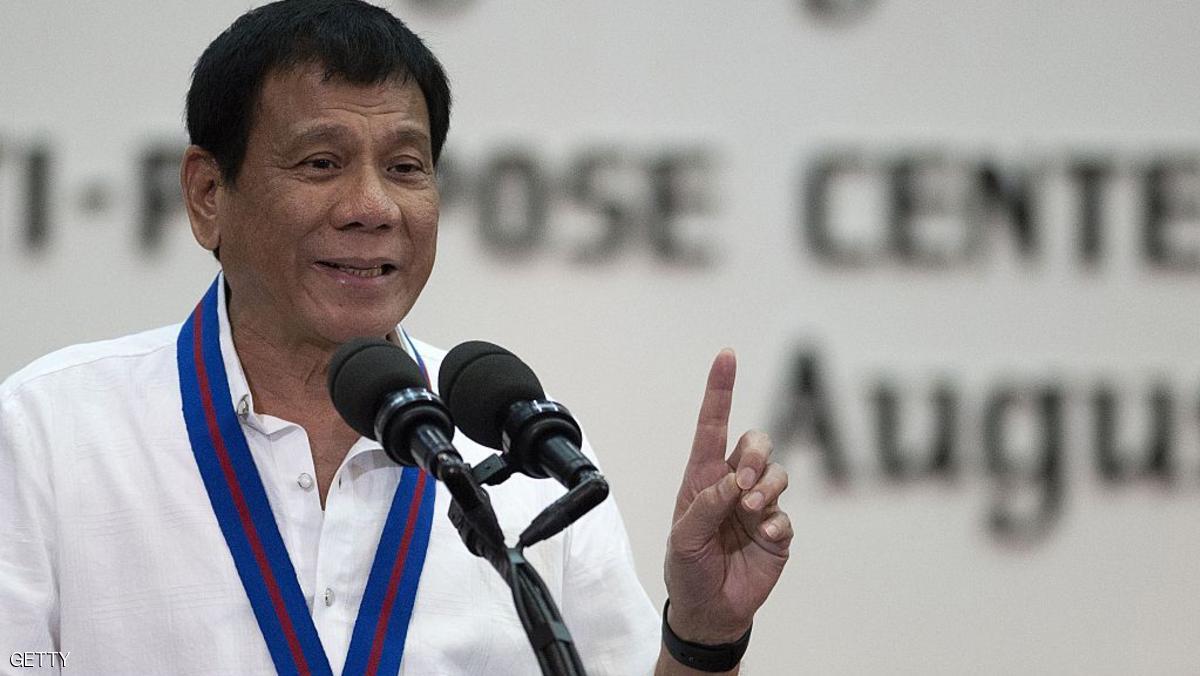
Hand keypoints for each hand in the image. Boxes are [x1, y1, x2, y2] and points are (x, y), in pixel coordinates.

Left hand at [664, 349, 791, 644]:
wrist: (709, 611)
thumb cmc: (687, 568)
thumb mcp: (683, 539)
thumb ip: (706, 506)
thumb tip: (734, 483)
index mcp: (702, 478)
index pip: (713, 425)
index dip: (720, 390)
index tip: (727, 355)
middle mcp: (732, 485)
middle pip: (756, 441)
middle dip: (754, 453)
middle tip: (742, 485)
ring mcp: (758, 507)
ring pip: (777, 472)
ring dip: (766, 486)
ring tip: (750, 511)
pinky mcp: (777, 531)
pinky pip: (785, 513)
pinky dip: (776, 523)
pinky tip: (763, 539)